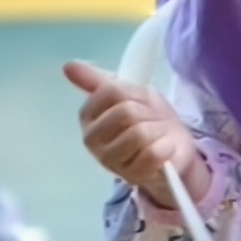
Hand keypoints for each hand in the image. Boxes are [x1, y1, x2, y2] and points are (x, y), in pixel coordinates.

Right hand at [64, 61, 202, 191]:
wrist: (173, 148)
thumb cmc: (148, 118)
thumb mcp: (128, 93)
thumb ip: (96, 80)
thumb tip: (67, 66)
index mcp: (88, 117)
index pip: (112, 91)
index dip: (134, 93)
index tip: (140, 102)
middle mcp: (92, 140)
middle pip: (127, 112)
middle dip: (148, 113)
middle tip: (152, 120)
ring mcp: (110, 160)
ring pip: (140, 133)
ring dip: (158, 130)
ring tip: (158, 135)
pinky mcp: (132, 174)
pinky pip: (153, 153)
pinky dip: (165, 147)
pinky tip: (164, 149)